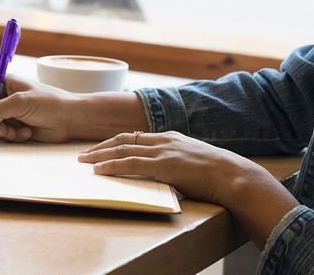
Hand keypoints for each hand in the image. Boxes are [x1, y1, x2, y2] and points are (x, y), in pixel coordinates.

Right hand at [0, 76, 82, 142]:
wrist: (70, 119)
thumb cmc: (50, 103)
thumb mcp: (20, 103)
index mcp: (3, 83)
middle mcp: (4, 97)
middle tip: (5, 130)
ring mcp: (9, 113)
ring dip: (4, 132)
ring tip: (19, 131)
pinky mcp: (15, 126)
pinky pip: (3, 136)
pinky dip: (12, 136)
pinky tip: (27, 133)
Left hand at [77, 130, 257, 204]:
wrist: (232, 176)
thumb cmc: (216, 175)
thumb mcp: (191, 162)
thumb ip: (174, 164)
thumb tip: (163, 175)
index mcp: (169, 137)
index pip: (134, 137)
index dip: (113, 143)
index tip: (98, 149)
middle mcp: (163, 140)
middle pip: (123, 140)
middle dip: (99, 147)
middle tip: (81, 155)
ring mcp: (163, 151)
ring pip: (123, 150)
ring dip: (99, 156)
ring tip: (83, 162)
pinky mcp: (164, 165)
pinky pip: (131, 164)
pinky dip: (112, 166)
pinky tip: (99, 170)